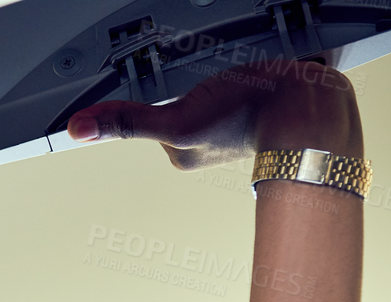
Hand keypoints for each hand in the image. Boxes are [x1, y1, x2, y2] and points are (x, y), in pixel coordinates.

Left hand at [66, 56, 361, 167]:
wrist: (312, 107)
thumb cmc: (247, 115)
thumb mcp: (176, 117)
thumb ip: (127, 122)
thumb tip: (78, 129)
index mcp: (180, 150)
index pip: (152, 112)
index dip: (160, 92)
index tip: (176, 82)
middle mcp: (204, 142)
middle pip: (181, 99)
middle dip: (191, 80)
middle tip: (211, 72)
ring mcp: (233, 122)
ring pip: (211, 89)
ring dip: (220, 71)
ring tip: (236, 67)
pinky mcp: (260, 101)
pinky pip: (241, 79)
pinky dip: (245, 66)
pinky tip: (255, 62)